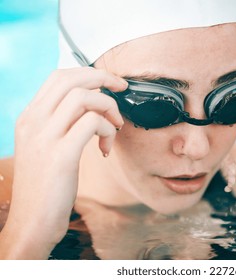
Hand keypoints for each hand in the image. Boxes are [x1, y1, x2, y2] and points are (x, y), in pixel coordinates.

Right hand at [1, 67, 126, 257]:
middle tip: (122, 90)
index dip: (90, 73)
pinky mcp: (60, 156)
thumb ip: (60, 124)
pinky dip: (108, 130)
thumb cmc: (45, 185)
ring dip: (109, 107)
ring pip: (84, 97)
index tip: (110, 83)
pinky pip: (92, 123)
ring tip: (115, 126)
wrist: (32, 222)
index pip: (59, 77)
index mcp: (30, 118)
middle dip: (104, 78)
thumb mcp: (45, 147)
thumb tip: (90, 107)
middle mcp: (33, 122)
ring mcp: (45, 138)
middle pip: (71, 79)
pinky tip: (106, 147)